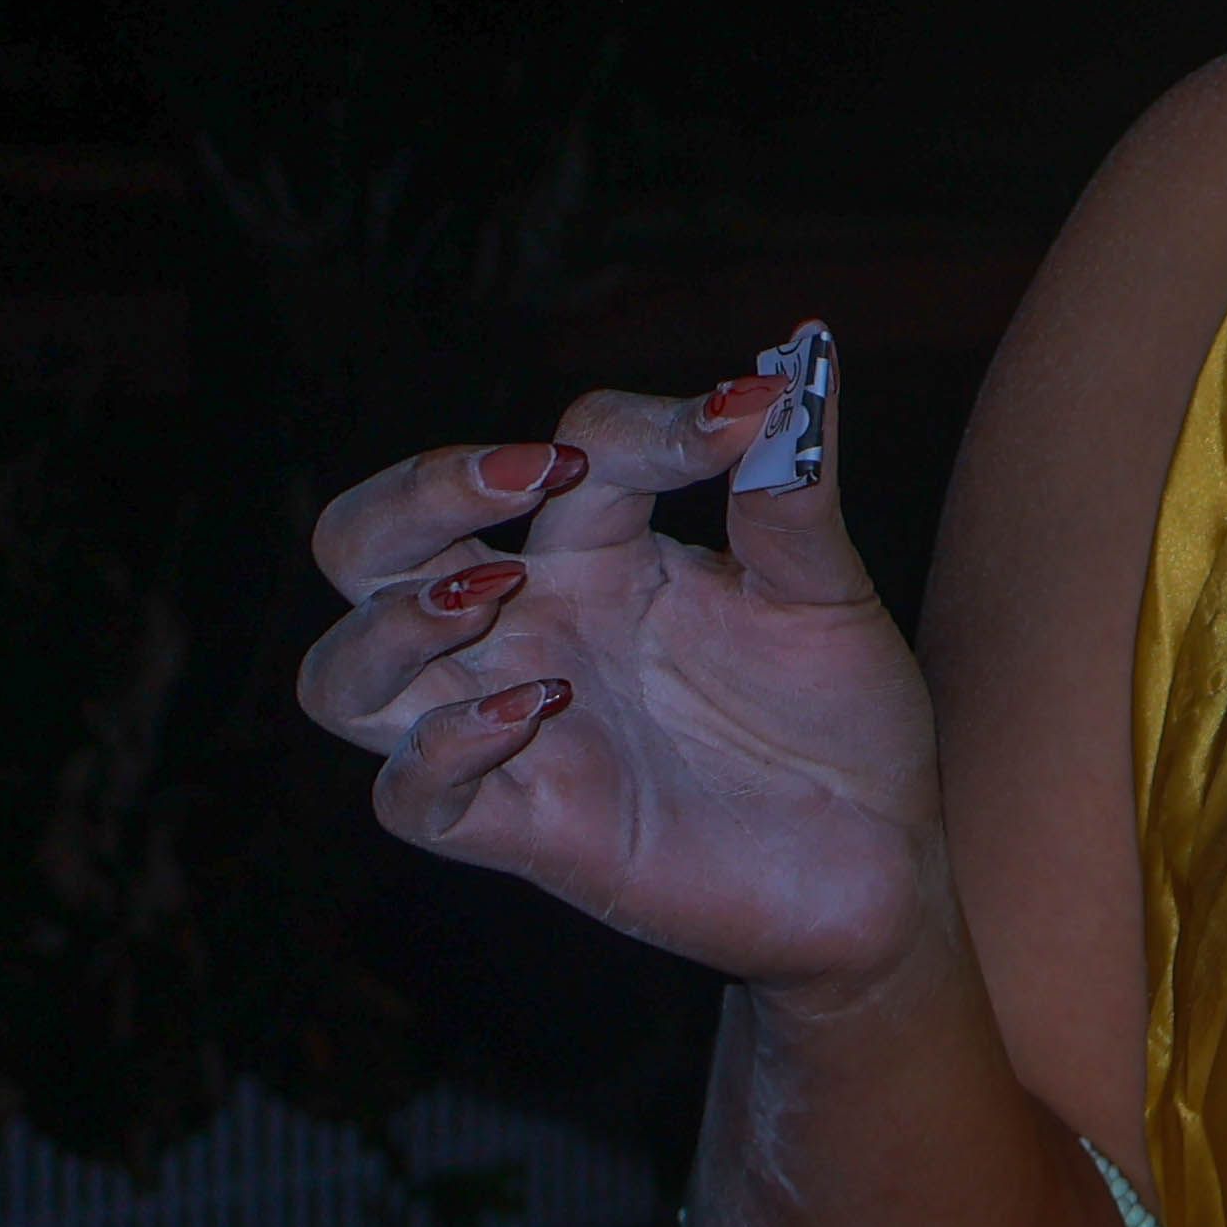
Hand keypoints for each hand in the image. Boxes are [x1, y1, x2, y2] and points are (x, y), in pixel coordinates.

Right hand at [294, 360, 946, 995]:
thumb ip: (794, 488)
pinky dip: (447, 745)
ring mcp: (513, 731)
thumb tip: (800, 361)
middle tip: (526, 475)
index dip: (643, 423)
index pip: (567, 447)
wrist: (881, 865)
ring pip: (345, 677)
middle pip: (366, 546)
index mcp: (598, 553)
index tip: (741, 416)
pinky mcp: (528, 829)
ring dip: (395, 622)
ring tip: (492, 590)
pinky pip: (412, 796)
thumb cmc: (843, 722)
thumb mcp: (829, 594)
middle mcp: (530, 631)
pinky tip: (539, 707)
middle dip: (414, 494)